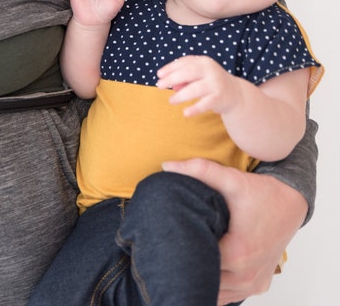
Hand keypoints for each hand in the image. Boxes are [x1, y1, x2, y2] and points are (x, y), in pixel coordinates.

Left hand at [156, 55, 239, 116]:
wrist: (235, 93)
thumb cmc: (209, 82)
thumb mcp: (197, 76)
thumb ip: (183, 78)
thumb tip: (173, 86)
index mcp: (203, 62)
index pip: (184, 62)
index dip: (170, 68)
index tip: (158, 75)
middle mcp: (211, 70)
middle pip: (188, 73)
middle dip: (171, 79)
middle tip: (159, 86)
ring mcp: (216, 84)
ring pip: (195, 89)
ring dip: (180, 95)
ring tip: (171, 101)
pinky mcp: (219, 98)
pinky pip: (205, 104)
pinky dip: (194, 109)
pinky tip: (185, 113)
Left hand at [162, 158, 306, 304]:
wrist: (292, 203)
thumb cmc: (261, 192)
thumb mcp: (231, 178)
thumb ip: (200, 170)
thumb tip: (166, 165)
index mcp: (238, 253)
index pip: (195, 263)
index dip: (179, 250)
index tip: (169, 236)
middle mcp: (247, 275)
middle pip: (204, 279)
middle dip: (187, 264)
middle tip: (171, 247)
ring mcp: (254, 284)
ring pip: (216, 291)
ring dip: (201, 276)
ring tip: (185, 255)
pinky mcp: (258, 286)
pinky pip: (230, 294)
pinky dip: (216, 284)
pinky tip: (203, 265)